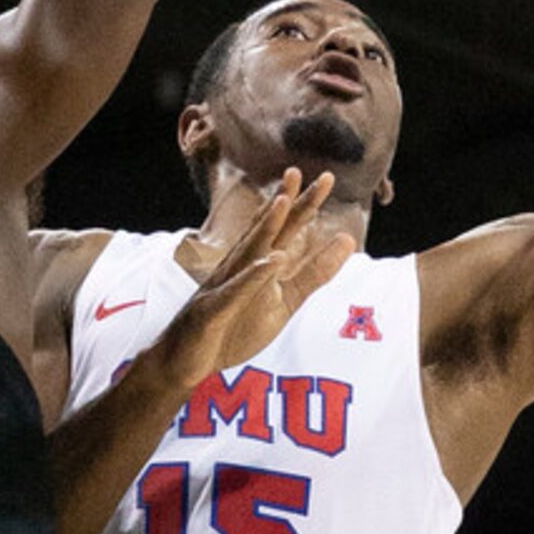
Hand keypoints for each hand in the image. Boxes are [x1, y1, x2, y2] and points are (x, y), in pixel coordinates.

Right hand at [152, 169, 356, 387]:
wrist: (186, 361)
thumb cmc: (234, 327)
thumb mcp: (284, 301)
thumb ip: (314, 273)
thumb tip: (348, 240)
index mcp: (257, 262)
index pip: (283, 229)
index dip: (302, 204)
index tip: (326, 178)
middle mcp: (239, 267)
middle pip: (266, 230)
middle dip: (285, 202)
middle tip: (301, 171)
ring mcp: (223, 286)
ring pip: (247, 252)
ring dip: (265, 226)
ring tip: (283, 201)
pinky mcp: (212, 311)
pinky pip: (234, 292)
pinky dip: (252, 277)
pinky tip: (271, 262)